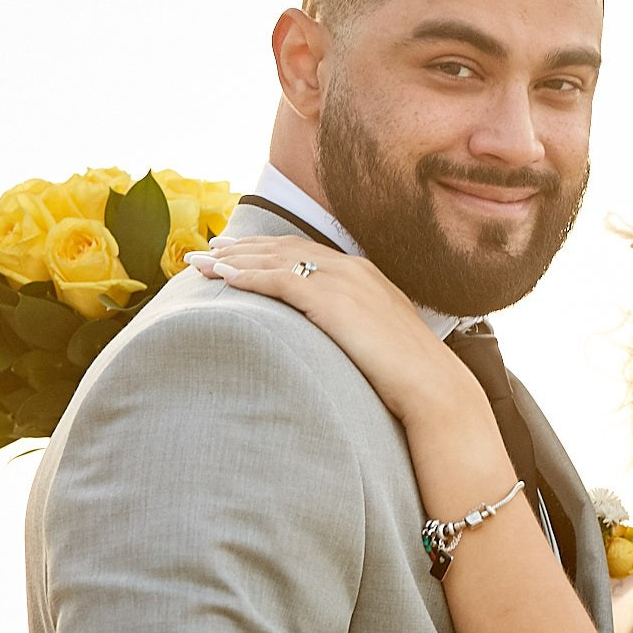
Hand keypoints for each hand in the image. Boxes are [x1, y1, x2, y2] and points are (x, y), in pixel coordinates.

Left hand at [187, 236, 481, 424]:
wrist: (431, 385)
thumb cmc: (408, 375)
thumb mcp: (379, 340)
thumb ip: (355, 328)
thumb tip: (335, 343)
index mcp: (364, 274)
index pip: (306, 251)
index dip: (268, 250)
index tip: (238, 251)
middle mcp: (351, 268)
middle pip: (284, 248)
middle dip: (242, 247)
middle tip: (207, 249)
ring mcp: (342, 280)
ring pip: (275, 259)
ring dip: (233, 259)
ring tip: (200, 262)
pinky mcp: (331, 299)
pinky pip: (278, 280)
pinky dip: (247, 276)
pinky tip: (222, 277)